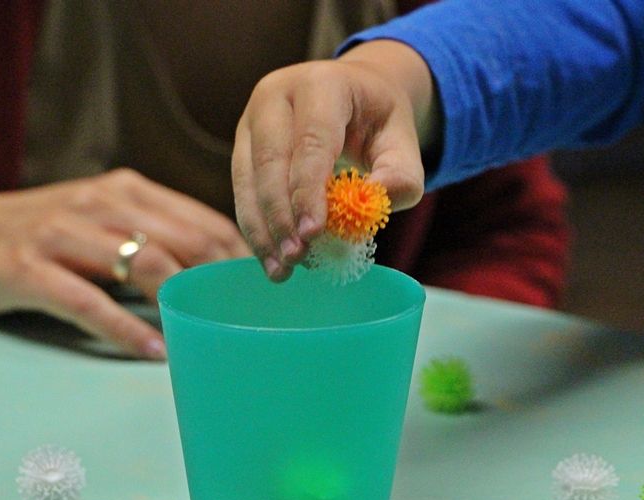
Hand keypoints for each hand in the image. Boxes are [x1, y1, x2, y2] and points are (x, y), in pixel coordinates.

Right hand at [0, 168, 249, 358]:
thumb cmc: (25, 234)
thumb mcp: (89, 220)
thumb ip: (142, 236)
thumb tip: (203, 274)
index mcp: (121, 190)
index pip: (200, 220)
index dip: (240, 254)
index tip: (269, 286)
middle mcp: (98, 203)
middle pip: (184, 241)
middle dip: (227, 279)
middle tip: (257, 315)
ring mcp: (61, 234)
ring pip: (144, 264)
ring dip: (186, 301)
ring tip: (218, 332)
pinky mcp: (26, 268)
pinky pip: (89, 302)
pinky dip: (128, 330)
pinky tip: (156, 353)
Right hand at [231, 40, 435, 280]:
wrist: (353, 93)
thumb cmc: (378, 120)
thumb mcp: (402, 140)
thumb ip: (400, 174)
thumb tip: (374, 203)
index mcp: (321, 84)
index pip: (311, 141)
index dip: (308, 190)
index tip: (312, 234)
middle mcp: (276, 95)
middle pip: (270, 161)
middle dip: (281, 216)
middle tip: (296, 258)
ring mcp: (252, 118)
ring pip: (247, 179)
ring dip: (262, 229)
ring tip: (280, 270)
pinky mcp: (242, 145)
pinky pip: (241, 190)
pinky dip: (256, 227)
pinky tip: (271, 259)